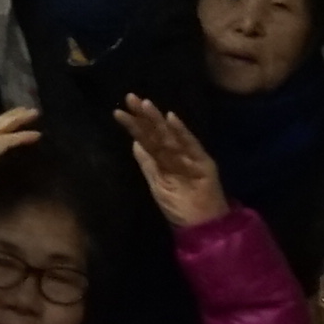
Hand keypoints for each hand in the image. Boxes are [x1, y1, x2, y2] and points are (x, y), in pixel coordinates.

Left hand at [116, 94, 228, 228]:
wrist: (202, 226)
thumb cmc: (179, 208)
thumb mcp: (157, 185)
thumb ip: (148, 164)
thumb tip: (135, 142)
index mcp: (164, 159)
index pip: (147, 138)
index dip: (135, 125)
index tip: (120, 111)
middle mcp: (177, 154)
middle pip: (158, 132)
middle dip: (144, 116)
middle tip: (129, 98)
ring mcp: (190, 157)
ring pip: (171, 136)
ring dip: (158, 120)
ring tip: (145, 104)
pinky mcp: (203, 163)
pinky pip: (191, 145)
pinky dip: (182, 132)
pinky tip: (171, 118)